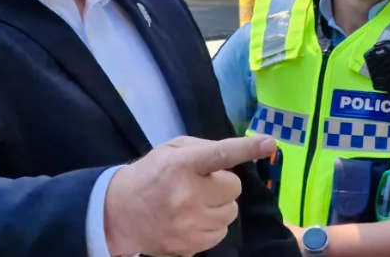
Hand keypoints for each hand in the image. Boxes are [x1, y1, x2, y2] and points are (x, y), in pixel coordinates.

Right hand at [104, 134, 276, 256]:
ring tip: (196, 202)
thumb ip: (203, 149)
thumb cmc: (151, 175)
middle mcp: (188, 194)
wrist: (119, 213)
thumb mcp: (170, 150)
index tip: (269, 143)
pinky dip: (212, 224)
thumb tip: (239, 152)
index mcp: (181, 164)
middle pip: (234, 188)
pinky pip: (221, 232)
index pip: (220, 154)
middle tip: (202, 184)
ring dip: (219, 205)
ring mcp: (190, 223)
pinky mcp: (191, 245)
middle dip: (222, 185)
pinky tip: (193, 219)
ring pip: (231, 212)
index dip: (247, 148)